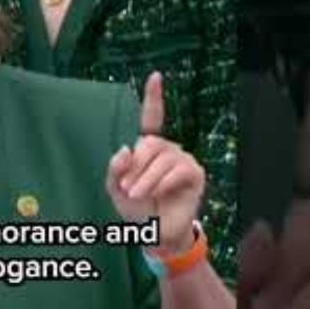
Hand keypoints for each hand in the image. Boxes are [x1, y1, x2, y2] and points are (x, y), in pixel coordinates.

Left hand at [105, 72, 204, 254]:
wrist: (155, 232)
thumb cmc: (137, 208)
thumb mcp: (116, 188)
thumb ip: (115, 169)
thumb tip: (125, 148)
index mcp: (148, 148)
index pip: (152, 117)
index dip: (154, 96)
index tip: (155, 76)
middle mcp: (167, 149)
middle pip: (149, 144)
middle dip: (135, 167)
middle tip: (127, 189)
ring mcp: (182, 159)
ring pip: (162, 158)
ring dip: (145, 179)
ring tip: (136, 195)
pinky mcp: (195, 173)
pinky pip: (177, 170)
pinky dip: (162, 183)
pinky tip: (158, 193)